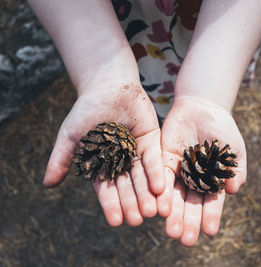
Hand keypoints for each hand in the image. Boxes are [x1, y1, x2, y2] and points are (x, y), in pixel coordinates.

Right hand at [43, 82, 164, 226]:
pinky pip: (154, 159)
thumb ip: (62, 158)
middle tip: (138, 220)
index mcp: (102, 165)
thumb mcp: (70, 135)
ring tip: (153, 211)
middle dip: (133, 203)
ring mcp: (137, 153)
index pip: (107, 189)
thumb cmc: (86, 110)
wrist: (107, 86)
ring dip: (148, 194)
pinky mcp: (152, 141)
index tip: (115, 222)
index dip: (111, 205)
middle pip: (128, 187)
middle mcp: (121, 163)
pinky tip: (161, 187)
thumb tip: (47, 184)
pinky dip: (156, 172)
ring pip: (143, 177)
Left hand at [157, 96, 246, 245]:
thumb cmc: (223, 130)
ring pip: (174, 196)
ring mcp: (178, 172)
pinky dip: (162, 192)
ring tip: (172, 231)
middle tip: (186, 240)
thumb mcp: (234, 149)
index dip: (211, 216)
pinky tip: (160, 207)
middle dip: (189, 222)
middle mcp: (194, 181)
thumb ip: (235, 169)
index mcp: (212, 182)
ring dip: (173, 214)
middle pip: (191, 205)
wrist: (203, 108)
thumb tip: (233, 190)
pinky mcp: (163, 161)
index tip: (210, 232)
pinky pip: (161, 178)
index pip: (211, 202)